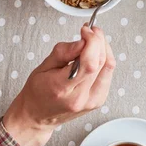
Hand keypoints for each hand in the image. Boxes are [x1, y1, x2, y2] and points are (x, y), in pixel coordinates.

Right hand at [3, 26, 115, 145]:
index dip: (92, 42)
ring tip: (93, 40)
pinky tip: (95, 55)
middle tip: (91, 31)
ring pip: (108, 67)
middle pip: (101, 63)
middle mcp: (80, 97)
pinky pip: (108, 74)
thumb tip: (83, 41)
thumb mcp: (43, 67)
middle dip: (99, 41)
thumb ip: (64, 52)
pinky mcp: (98, 101)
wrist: (37, 116)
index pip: (89, 63)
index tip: (86, 30)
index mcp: (62, 88)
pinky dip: (104, 60)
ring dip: (104, 49)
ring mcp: (92, 101)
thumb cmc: (37, 92)